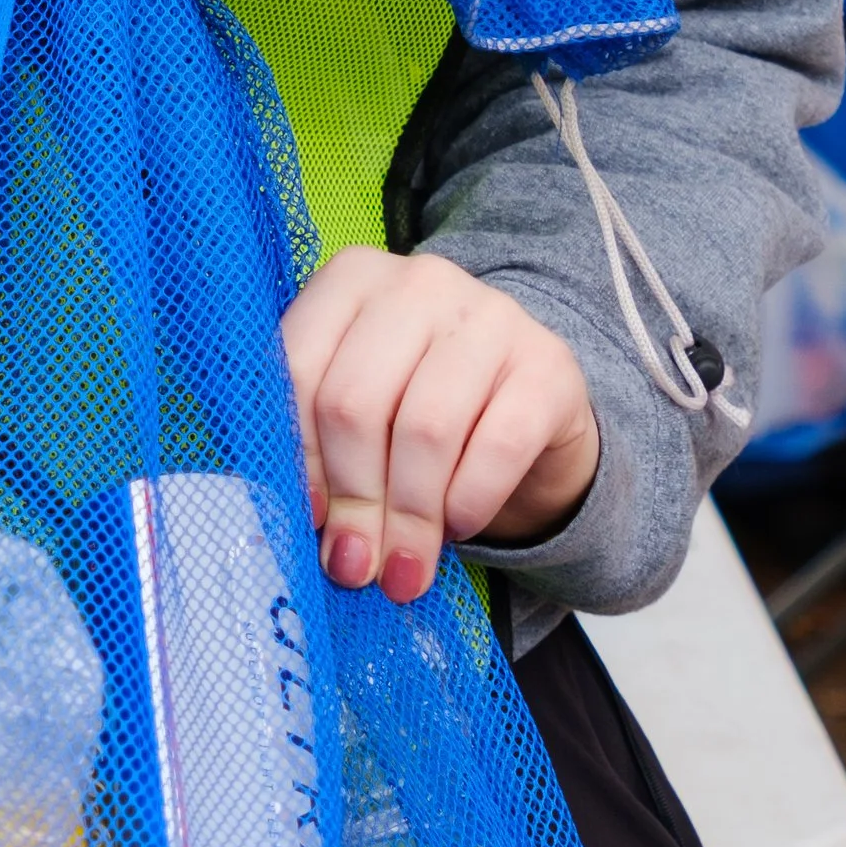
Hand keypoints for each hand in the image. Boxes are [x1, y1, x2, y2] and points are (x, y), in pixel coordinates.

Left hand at [282, 246, 599, 604]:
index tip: (309, 521)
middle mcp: (419, 282)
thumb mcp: (361, 408)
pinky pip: (497, 447)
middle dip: (354, 499)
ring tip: (403, 568)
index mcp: (352, 278)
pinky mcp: (549, 363)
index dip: (297, 455)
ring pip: (425, 429)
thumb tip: (314, 535)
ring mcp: (491, 315)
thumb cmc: (417, 406)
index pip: (298, 365)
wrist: (526, 408)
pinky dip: (468, 502)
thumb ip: (319, 447)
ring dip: (409, 515)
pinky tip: (457, 527)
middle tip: (357, 566)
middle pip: (356, 402)